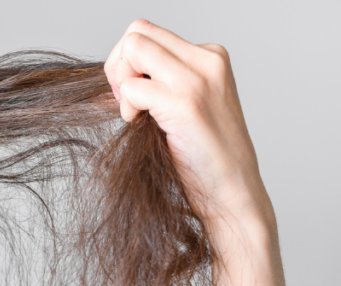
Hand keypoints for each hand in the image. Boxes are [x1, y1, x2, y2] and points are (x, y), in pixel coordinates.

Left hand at [104, 19, 273, 233]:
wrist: (233, 191)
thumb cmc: (204, 158)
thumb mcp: (185, 107)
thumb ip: (161, 83)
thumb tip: (113, 75)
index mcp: (210, 57)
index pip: (148, 32)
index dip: (127, 62)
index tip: (131, 95)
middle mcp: (207, 60)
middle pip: (137, 32)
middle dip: (118, 66)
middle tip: (126, 103)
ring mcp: (198, 79)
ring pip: (133, 48)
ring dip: (121, 82)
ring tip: (135, 114)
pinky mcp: (186, 102)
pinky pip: (133, 87)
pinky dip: (126, 108)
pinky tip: (139, 126)